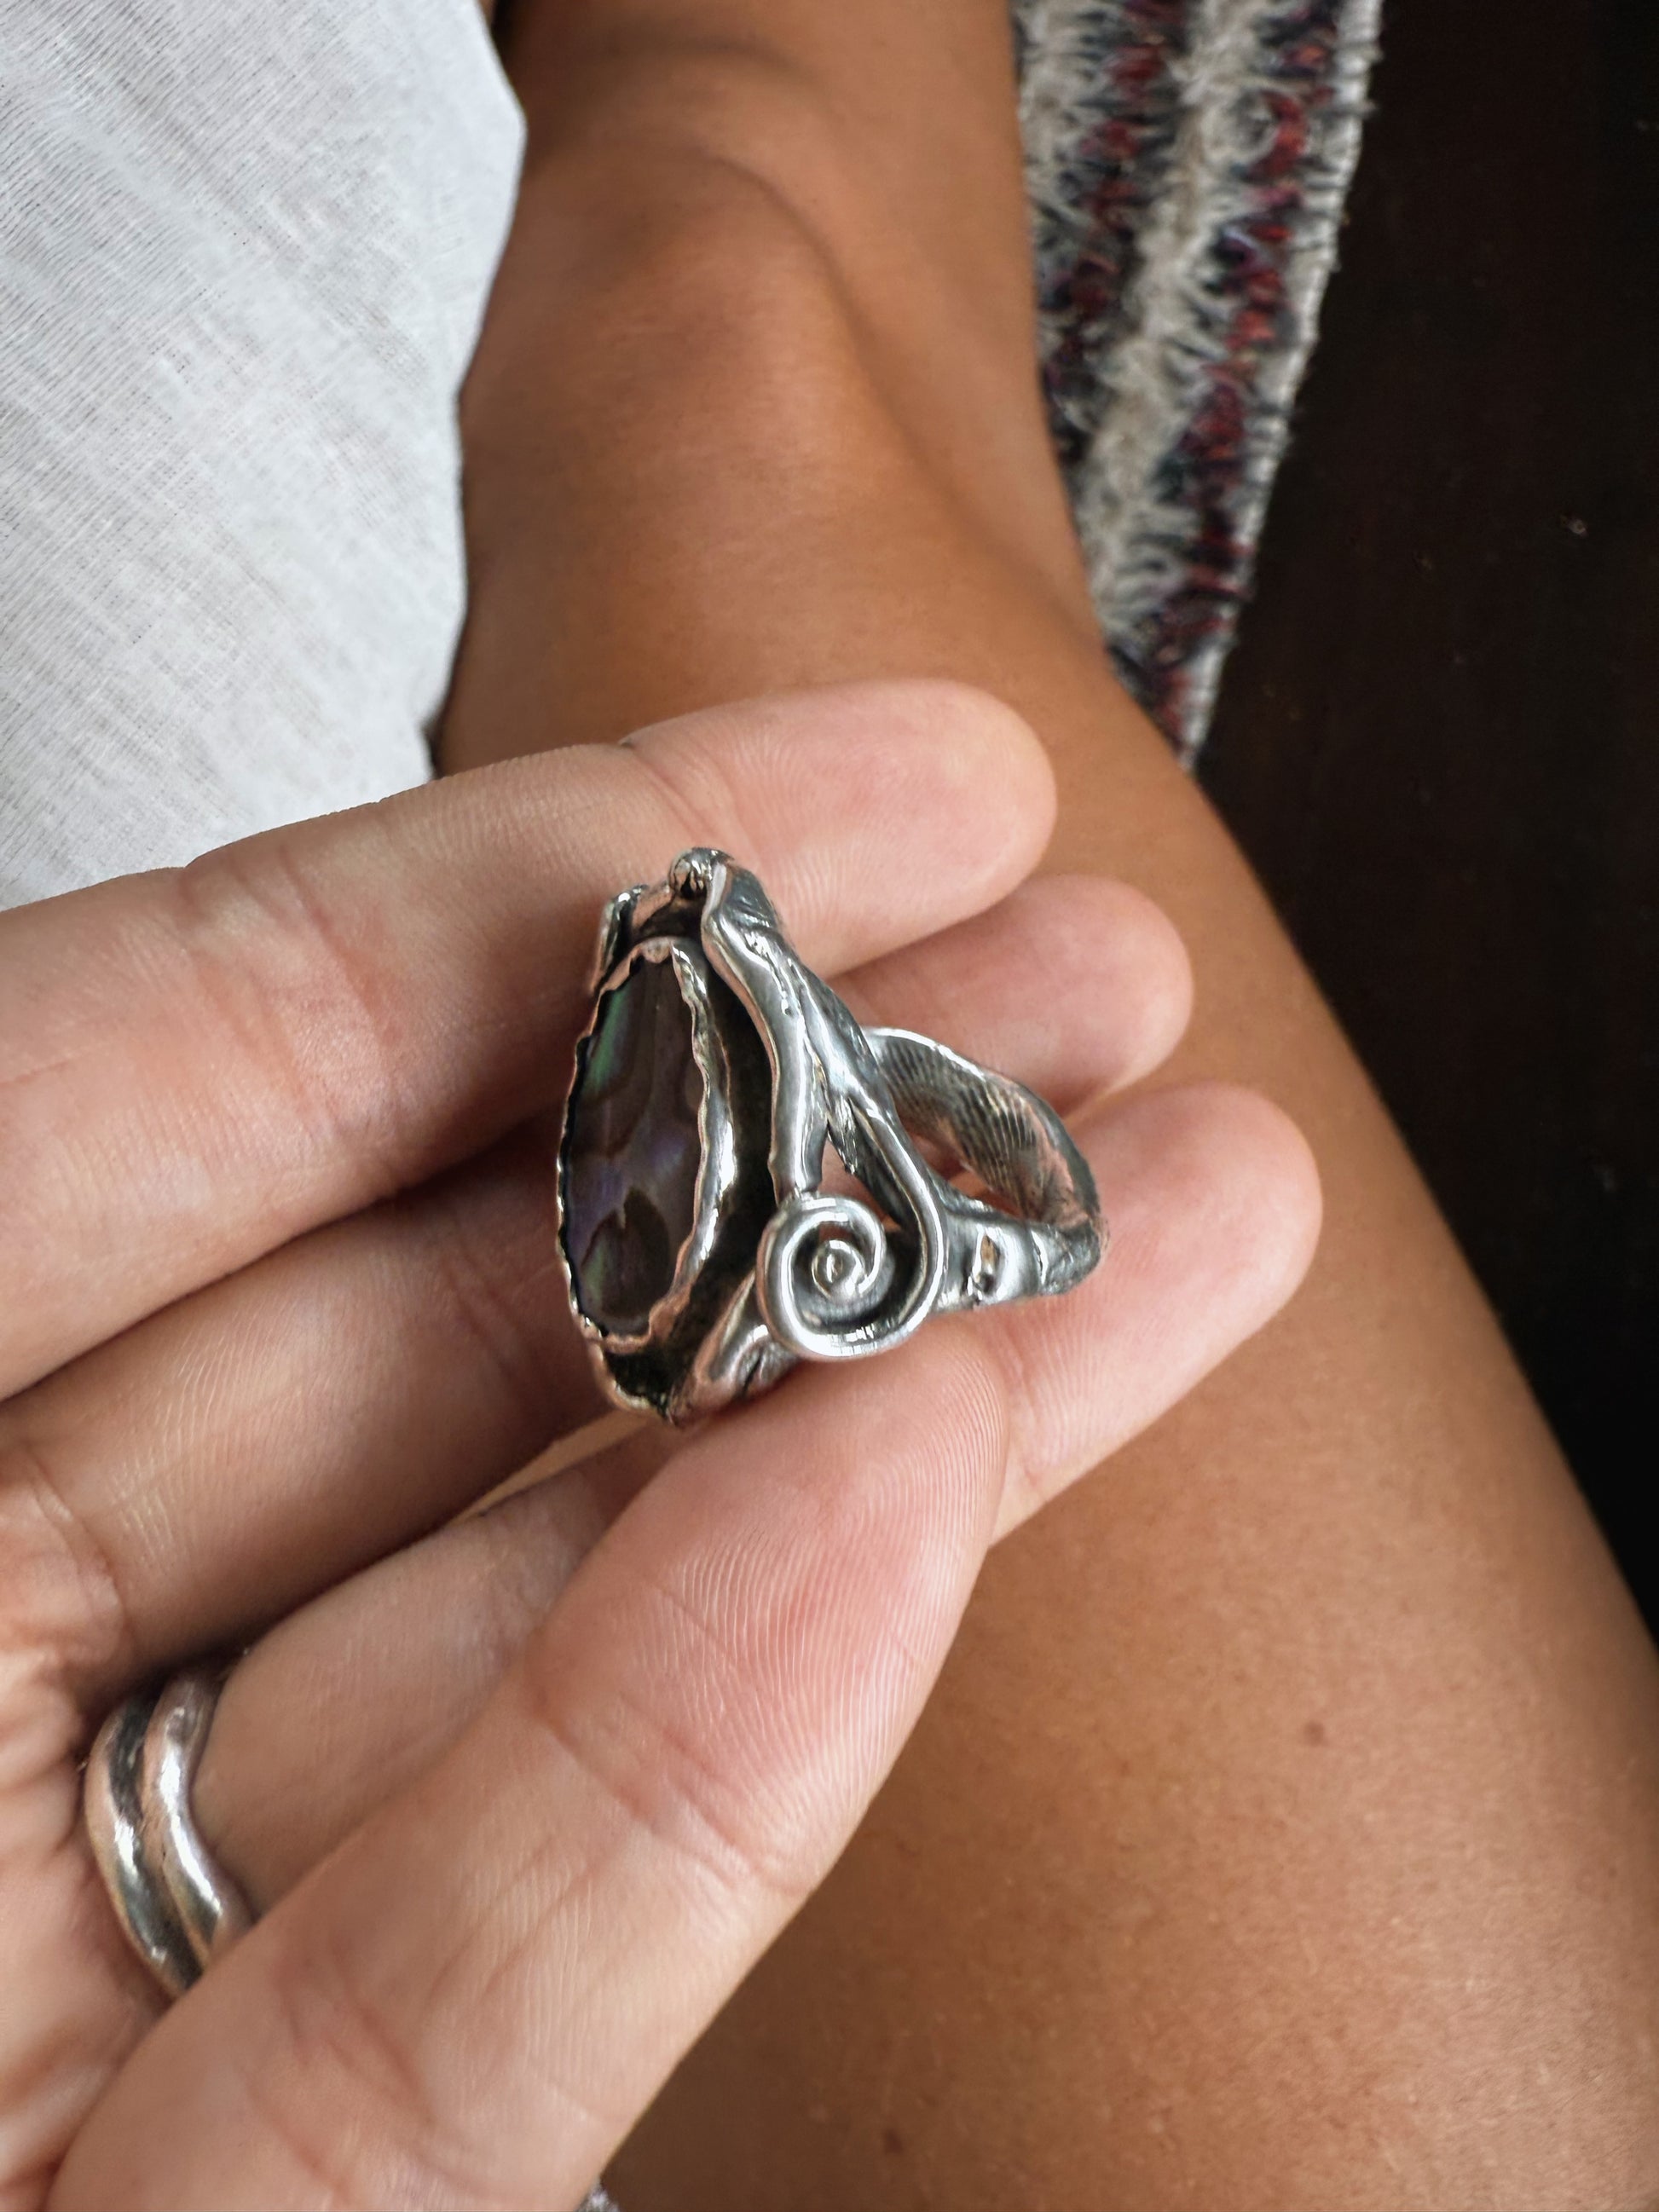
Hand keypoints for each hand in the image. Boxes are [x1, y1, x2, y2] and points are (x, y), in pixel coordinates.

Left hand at [0, 683, 1316, 2208]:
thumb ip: (180, 1314)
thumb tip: (768, 1370)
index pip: (185, 1060)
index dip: (565, 889)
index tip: (894, 785)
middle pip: (404, 1339)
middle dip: (789, 1131)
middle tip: (1085, 989)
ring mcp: (53, 1965)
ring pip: (496, 1655)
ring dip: (862, 1428)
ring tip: (1162, 1228)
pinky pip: (451, 2028)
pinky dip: (693, 1790)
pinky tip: (932, 1516)